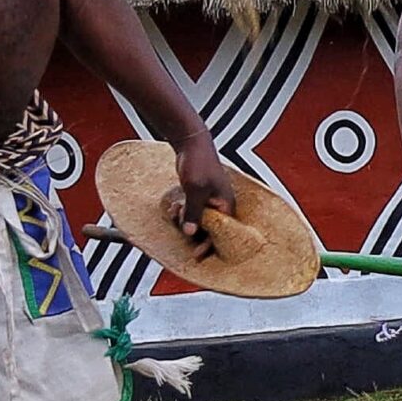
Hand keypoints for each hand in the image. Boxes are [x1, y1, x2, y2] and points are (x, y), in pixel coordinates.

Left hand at [173, 135, 233, 251]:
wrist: (192, 144)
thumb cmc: (198, 164)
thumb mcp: (195, 190)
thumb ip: (194, 212)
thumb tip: (190, 233)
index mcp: (226, 205)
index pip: (221, 234)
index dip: (208, 246)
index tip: (196, 256)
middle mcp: (221, 206)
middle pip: (209, 230)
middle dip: (193, 231)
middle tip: (180, 226)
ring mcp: (210, 201)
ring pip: (198, 222)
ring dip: (185, 220)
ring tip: (175, 211)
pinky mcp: (201, 197)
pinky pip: (193, 212)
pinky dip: (183, 212)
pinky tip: (176, 206)